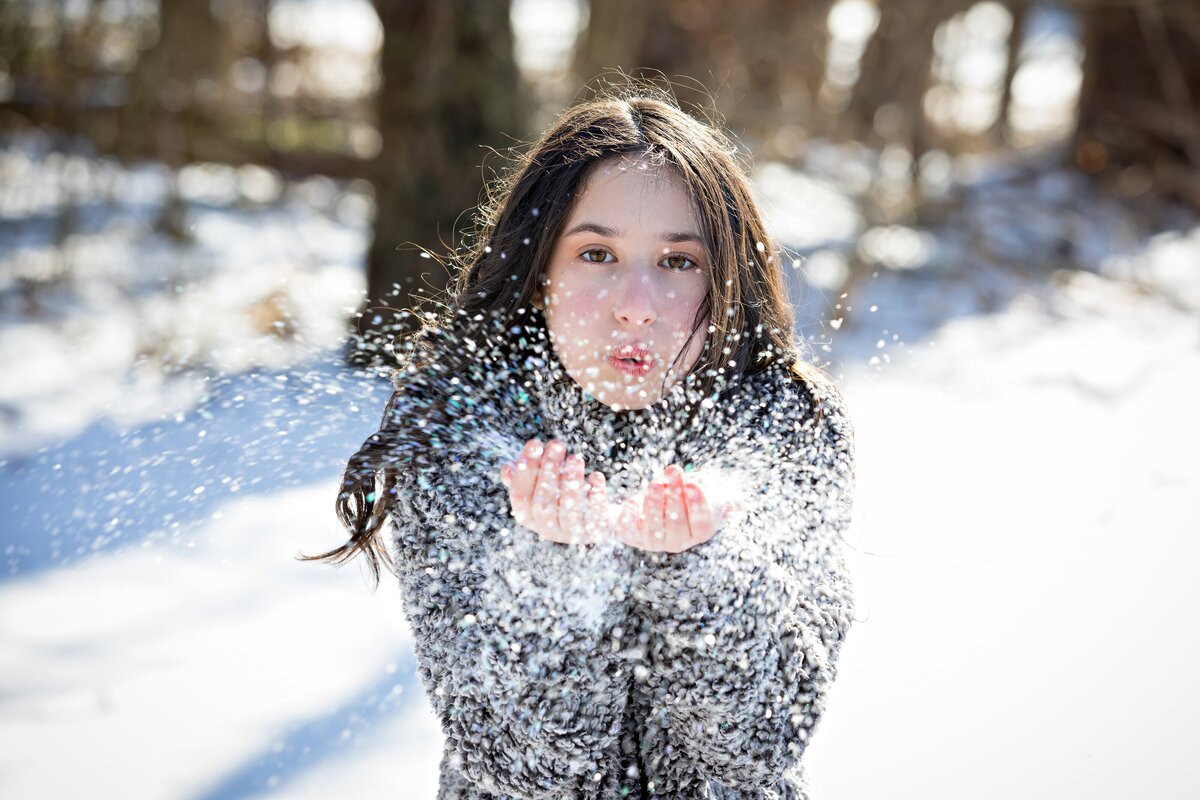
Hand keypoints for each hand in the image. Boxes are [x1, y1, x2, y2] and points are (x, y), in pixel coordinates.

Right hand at [498, 438, 613, 544]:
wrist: (599, 521)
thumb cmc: (564, 497)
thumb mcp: (543, 488)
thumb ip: (527, 479)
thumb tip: (507, 469)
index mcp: (530, 517)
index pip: (520, 496)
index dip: (525, 470)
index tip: (534, 443)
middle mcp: (548, 529)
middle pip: (543, 504)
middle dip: (549, 471)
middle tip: (556, 444)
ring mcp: (572, 533)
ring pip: (569, 511)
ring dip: (571, 481)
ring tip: (575, 458)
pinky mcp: (596, 531)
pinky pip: (595, 516)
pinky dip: (596, 495)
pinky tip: (595, 476)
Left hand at [612, 464, 726, 553]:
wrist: (650, 503)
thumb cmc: (683, 496)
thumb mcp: (706, 494)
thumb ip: (722, 496)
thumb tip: (736, 502)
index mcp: (698, 531)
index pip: (701, 523)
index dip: (698, 505)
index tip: (693, 485)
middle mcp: (677, 541)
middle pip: (677, 524)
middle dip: (675, 498)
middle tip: (673, 475)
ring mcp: (653, 540)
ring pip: (653, 528)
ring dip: (654, 505)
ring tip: (655, 484)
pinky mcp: (631, 535)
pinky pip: (628, 530)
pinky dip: (629, 516)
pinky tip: (631, 501)